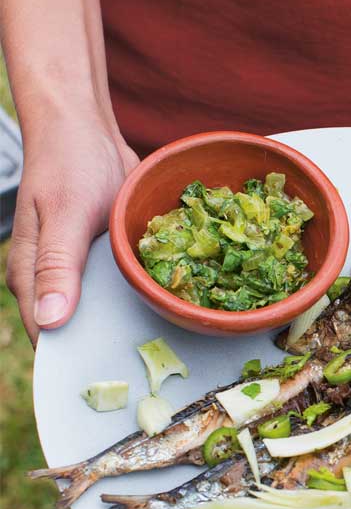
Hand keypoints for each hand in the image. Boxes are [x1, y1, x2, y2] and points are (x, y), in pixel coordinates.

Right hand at [6, 105, 138, 343]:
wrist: (85, 130)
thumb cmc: (68, 166)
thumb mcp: (66, 215)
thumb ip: (58, 267)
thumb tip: (50, 321)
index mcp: (32, 276)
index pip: (48, 337)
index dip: (76, 360)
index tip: (111, 378)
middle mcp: (50, 279)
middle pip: (75, 330)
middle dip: (106, 347)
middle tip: (147, 364)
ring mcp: (76, 270)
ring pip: (98, 311)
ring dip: (124, 323)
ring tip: (161, 341)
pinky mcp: (98, 259)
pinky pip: (115, 288)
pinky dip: (133, 295)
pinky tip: (159, 303)